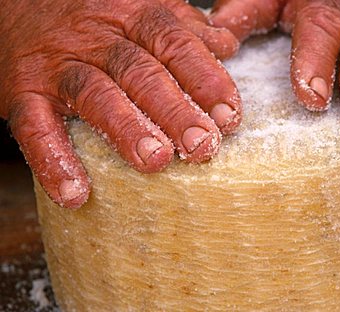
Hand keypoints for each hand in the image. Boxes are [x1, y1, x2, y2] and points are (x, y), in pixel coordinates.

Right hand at [0, 0, 241, 207]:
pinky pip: (34, 126)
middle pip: (141, 73)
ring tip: (156, 161)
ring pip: (95, 94)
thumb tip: (227, 45)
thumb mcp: (142, 11)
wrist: (21, 3)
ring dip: (126, 130)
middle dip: (174, 111)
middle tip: (201, 146)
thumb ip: (185, 29)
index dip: (205, 79)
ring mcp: (60, 66)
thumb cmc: (97, 17)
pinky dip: (53, 160)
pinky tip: (76, 193)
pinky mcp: (23, 92)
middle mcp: (99, 39)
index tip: (229, 116)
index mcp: (136, 18)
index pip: (176, 44)